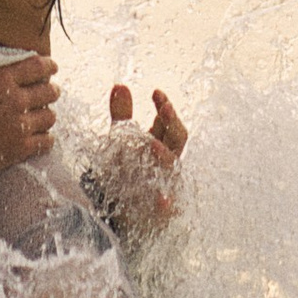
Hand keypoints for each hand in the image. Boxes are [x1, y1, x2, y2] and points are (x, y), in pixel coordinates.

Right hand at [0, 52, 56, 187]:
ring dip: (47, 114)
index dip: (48, 65)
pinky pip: (46, 142)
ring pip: (49, 117)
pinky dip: (46, 138)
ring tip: (42, 114)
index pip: (37, 66)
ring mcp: (20, 126)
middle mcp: (16, 100)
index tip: (51, 67)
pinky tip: (41, 136)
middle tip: (48, 91)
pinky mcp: (19, 148)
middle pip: (49, 92)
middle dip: (51, 90)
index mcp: (1, 78)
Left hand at [96, 84, 187, 243]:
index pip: (168, 122)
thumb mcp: (122, 140)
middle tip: (163, 108)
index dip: (165, 107)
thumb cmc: (129, 171)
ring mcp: (167, 182)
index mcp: (160, 143)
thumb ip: (122, 115)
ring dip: (164, 155)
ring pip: (172, 166)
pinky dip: (166, 201)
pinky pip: (167, 204)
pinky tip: (163, 201)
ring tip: (152, 144)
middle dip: (172, 123)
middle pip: (177, 138)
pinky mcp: (162, 207)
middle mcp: (167, 161)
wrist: (127, 212)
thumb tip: (120, 85)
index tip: (155, 93)